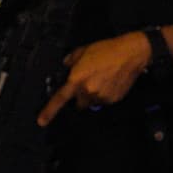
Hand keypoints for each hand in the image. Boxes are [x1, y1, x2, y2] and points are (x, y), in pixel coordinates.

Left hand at [37, 31, 151, 125]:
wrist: (130, 54)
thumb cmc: (106, 50)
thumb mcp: (82, 51)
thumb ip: (70, 61)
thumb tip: (66, 66)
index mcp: (77, 80)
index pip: (59, 99)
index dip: (49, 111)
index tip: (41, 121)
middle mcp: (88, 91)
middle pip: (78, 104)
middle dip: (80, 97)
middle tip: (86, 84)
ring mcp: (102, 97)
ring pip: (92, 102)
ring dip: (93, 95)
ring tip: (101, 80)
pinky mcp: (114, 99)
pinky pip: (104, 101)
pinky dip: (105, 94)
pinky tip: (109, 82)